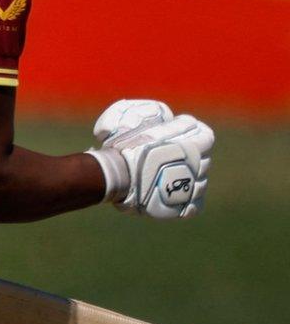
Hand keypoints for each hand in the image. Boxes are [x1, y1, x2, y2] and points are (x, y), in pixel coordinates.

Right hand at [87, 103, 212, 218]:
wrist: (115, 174)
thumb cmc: (127, 147)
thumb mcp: (147, 125)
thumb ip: (165, 123)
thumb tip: (172, 117)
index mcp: (192, 146)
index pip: (206, 137)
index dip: (195, 134)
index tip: (183, 134)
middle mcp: (196, 167)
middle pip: (203, 160)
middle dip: (191, 156)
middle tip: (170, 156)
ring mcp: (190, 188)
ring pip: (200, 182)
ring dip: (189, 178)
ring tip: (169, 177)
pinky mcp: (181, 206)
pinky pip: (194, 206)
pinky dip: (188, 202)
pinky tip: (175, 196)